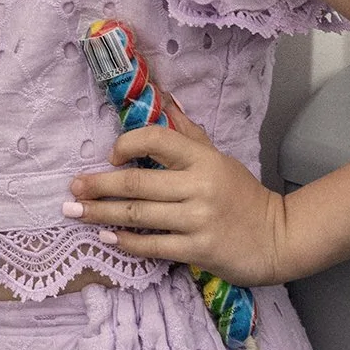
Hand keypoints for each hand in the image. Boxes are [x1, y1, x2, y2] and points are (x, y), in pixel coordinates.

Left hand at [63, 99, 296, 287]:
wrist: (278, 237)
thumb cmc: (242, 195)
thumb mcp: (218, 158)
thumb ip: (187, 134)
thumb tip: (165, 99)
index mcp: (202, 159)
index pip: (157, 140)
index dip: (127, 144)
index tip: (109, 156)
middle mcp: (199, 186)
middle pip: (137, 183)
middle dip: (98, 186)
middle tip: (72, 189)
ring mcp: (198, 220)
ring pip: (138, 215)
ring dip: (101, 214)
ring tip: (76, 213)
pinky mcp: (199, 250)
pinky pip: (154, 246)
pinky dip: (127, 243)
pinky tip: (107, 239)